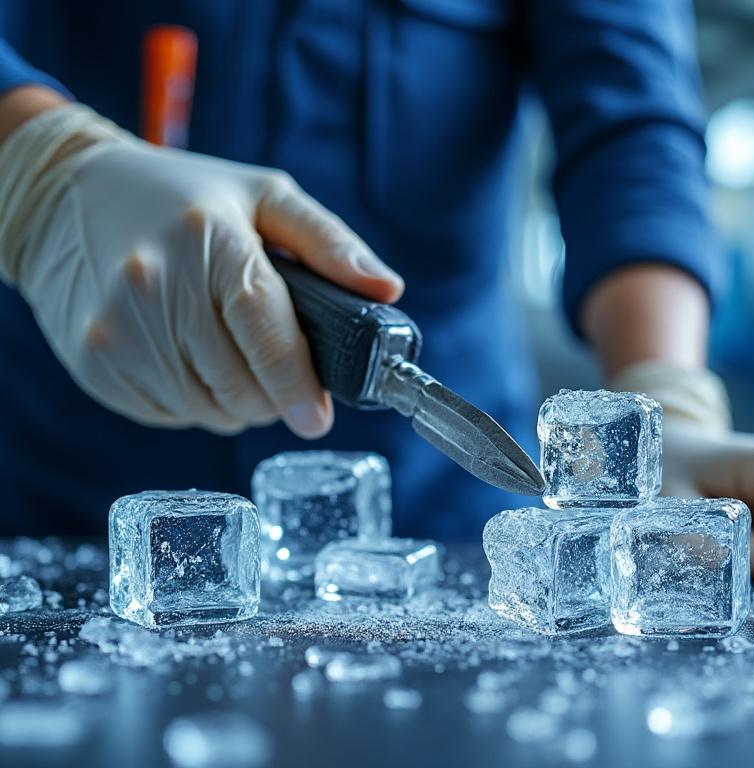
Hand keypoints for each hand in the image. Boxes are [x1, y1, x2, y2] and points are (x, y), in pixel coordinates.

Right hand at [0, 102, 403, 437]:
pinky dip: (194, 401)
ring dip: (237, 401)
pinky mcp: (95, 363)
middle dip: (275, 391)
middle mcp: (154, 286)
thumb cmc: (184, 198)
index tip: (319, 417)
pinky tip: (187, 357)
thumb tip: (387, 289)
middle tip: (277, 365)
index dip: (297, 383)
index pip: (265, 331)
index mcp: (209, 239)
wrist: (67, 197)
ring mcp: (117, 330)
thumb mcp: (264, 197)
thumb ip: (330, 243)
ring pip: (209, 409)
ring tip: (230, 353)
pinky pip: (170, 414)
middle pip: (241, 385)